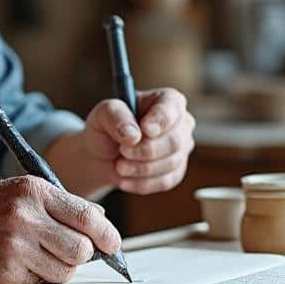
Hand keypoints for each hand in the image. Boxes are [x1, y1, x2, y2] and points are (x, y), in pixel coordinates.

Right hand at [0, 175, 120, 283]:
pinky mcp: (5, 272)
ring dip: (60, 269)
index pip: (87, 217)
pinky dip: (38, 278)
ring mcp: (14, 246)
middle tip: (68, 252)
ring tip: (39, 256)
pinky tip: (20, 265)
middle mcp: (25, 216)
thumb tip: (103, 224)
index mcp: (35, 191)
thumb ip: (64, 205)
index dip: (107, 236)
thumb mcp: (23, 192)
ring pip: (65, 271)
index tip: (113, 245)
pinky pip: (42, 283)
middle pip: (82, 249)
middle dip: (82, 255)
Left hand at [75, 87, 195, 194]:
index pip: (172, 108)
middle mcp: (180, 122)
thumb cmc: (106, 128)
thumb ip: (115, 117)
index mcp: (167, 100)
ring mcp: (181, 148)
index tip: (144, 130)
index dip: (160, 120)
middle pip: (175, 140)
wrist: (103, 155)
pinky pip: (166, 181)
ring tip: (119, 166)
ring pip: (171, 163)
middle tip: (122, 152)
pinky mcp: (176, 171)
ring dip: (140, 169)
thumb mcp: (103, 114)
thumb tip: (133, 135)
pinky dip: (142, 183)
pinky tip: (125, 180)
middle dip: (145, 150)